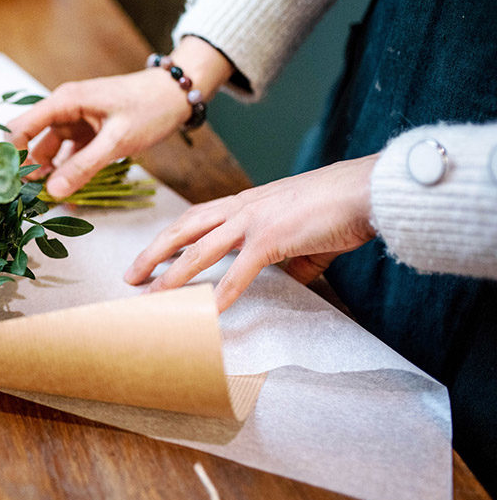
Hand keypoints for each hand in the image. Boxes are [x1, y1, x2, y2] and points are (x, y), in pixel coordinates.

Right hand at [7, 37, 232, 198]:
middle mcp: (64, 110)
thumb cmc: (150, 108)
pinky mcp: (87, 133)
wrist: (178, 95)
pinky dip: (68, 174)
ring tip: (46, 205)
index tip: (4, 183)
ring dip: (48, 177)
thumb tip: (52, 193)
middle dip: (27, 171)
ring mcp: (75, 122)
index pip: (19, 127)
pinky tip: (69, 197)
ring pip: (50, 153)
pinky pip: (69, 157)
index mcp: (64, 101)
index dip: (8, 154)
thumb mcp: (118, 140)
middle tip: (26, 202)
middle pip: (31, 143)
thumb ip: (84, 167)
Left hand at [124, 155, 379, 310]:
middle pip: (183, 228)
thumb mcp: (302, 233)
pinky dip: (223, 291)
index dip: (168, 237)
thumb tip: (286, 281)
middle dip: (153, 252)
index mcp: (246, 202)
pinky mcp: (274, 236)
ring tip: (153, 295)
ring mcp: (255, 220)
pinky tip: (208, 310)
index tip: (148, 256)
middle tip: (130, 276)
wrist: (369, 190)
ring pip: (200, 248)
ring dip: (173, 274)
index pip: (195, 217)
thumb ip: (287, 256)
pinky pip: (241, 269)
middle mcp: (243, 206)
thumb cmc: (339, 208)